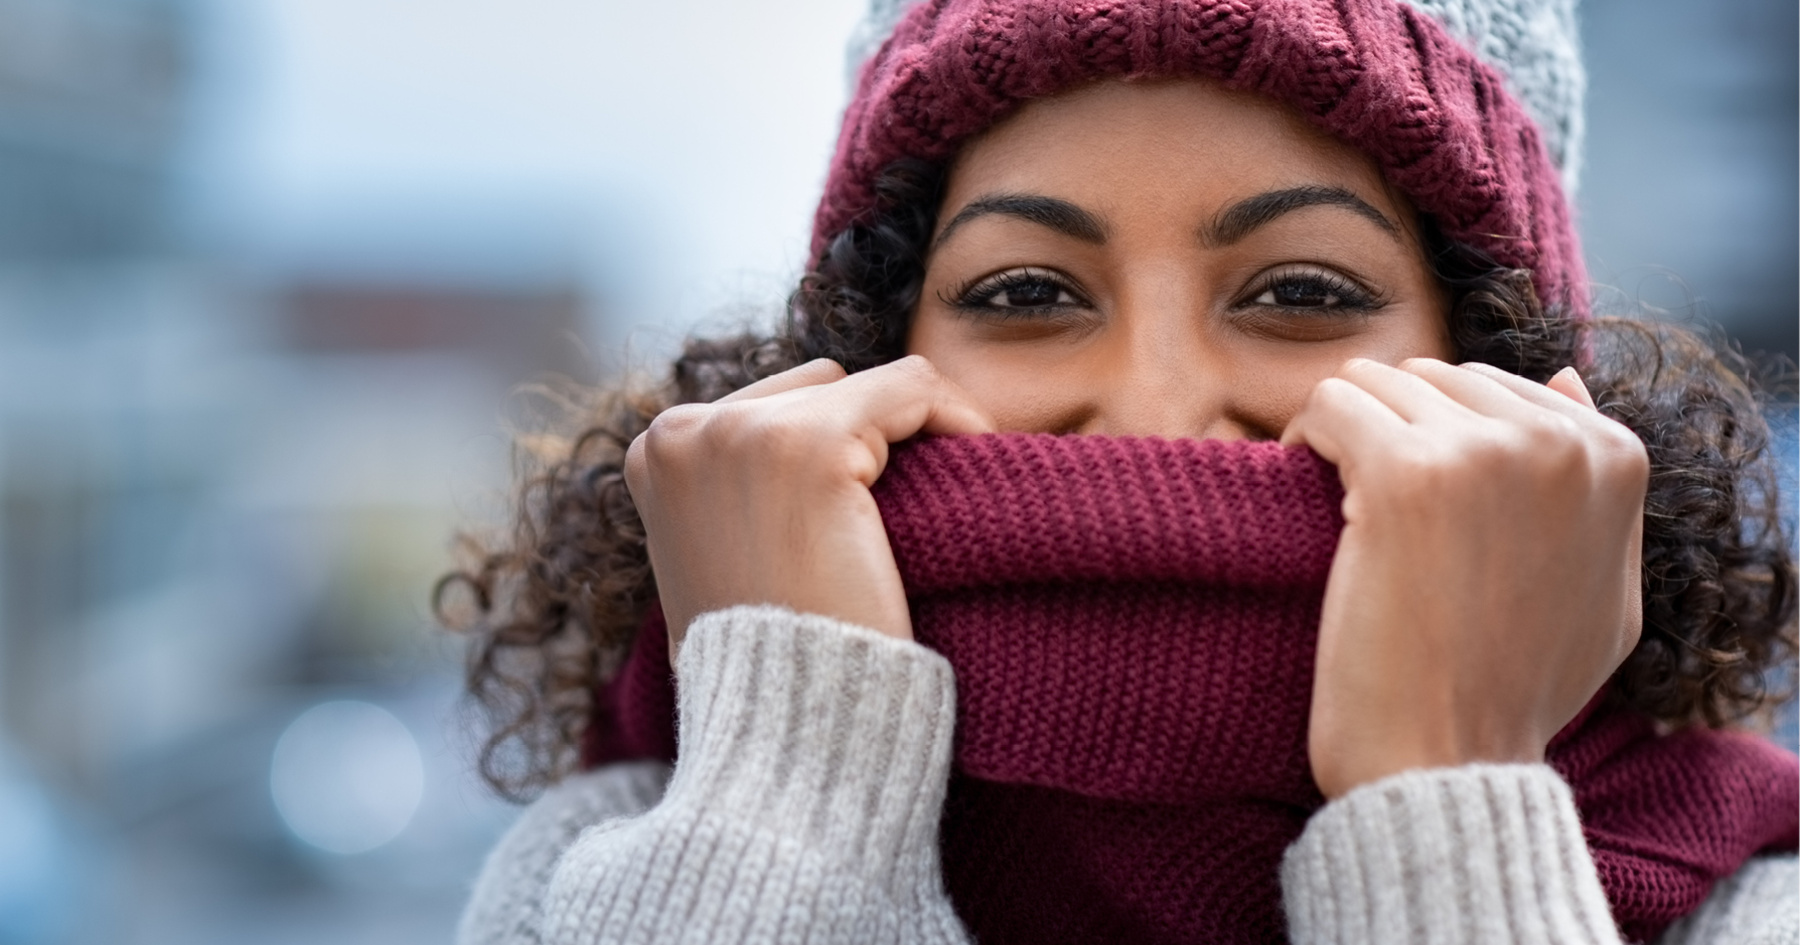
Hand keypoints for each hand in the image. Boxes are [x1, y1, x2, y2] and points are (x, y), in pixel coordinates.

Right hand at [624, 355, 994, 659]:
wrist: (784, 733)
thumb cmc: (770, 665)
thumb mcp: (726, 560)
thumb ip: (741, 494)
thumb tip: (805, 462)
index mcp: (656, 451)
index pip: (776, 405)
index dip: (844, 451)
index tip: (888, 505)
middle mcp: (682, 429)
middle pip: (820, 389)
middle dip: (871, 442)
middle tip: (917, 514)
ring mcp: (740, 432)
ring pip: (871, 387)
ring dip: (914, 436)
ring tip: (942, 503)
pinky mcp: (808, 446)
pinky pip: (911, 388)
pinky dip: (955, 418)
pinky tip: (976, 462)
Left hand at [1282, 359, 1646, 799]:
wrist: (1448, 762)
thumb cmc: (1514, 690)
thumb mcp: (1604, 589)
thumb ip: (1595, 488)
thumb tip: (1562, 378)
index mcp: (1614, 458)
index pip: (1492, 387)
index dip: (1437, 437)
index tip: (1411, 499)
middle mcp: (1556, 442)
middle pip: (1431, 377)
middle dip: (1390, 429)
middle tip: (1362, 501)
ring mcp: (1481, 453)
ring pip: (1375, 383)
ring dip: (1344, 433)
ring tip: (1334, 499)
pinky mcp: (1403, 474)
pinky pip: (1329, 404)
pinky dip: (1303, 438)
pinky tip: (1299, 487)